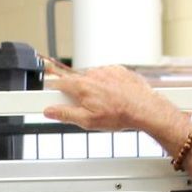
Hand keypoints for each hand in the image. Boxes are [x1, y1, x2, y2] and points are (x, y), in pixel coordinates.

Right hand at [44, 65, 184, 138]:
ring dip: (93, 89)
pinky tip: (113, 97)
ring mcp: (106, 70)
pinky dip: (107, 85)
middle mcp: (93, 74)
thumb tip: (50, 111)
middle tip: (85, 108)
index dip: (51, 90)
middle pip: (76, 82)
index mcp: (82, 86)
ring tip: (104, 104)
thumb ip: (65, 114)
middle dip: (77, 94)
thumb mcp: (87, 121)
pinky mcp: (118, 70)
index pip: (58, 83)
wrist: (144, 109)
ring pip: (92, 79)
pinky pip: (106, 76)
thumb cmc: (119, 115)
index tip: (47, 95)